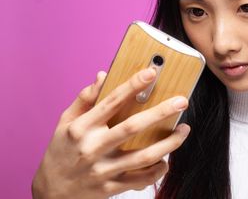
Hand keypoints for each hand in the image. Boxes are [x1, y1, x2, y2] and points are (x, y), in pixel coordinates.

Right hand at [32, 69, 190, 198]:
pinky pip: (141, 179)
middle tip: (182, 101)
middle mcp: (93, 148)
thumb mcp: (65, 122)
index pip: (111, 102)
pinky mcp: (111, 187)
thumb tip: (103, 75)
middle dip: (161, 112)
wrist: (51, 192)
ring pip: (143, 156)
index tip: (152, 73)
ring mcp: (103, 170)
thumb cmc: (61, 151)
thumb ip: (85, 98)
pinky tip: (167, 159)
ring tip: (184, 130)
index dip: (133, 85)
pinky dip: (158, 169)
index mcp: (82, 128)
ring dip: (169, 143)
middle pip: (132, 127)